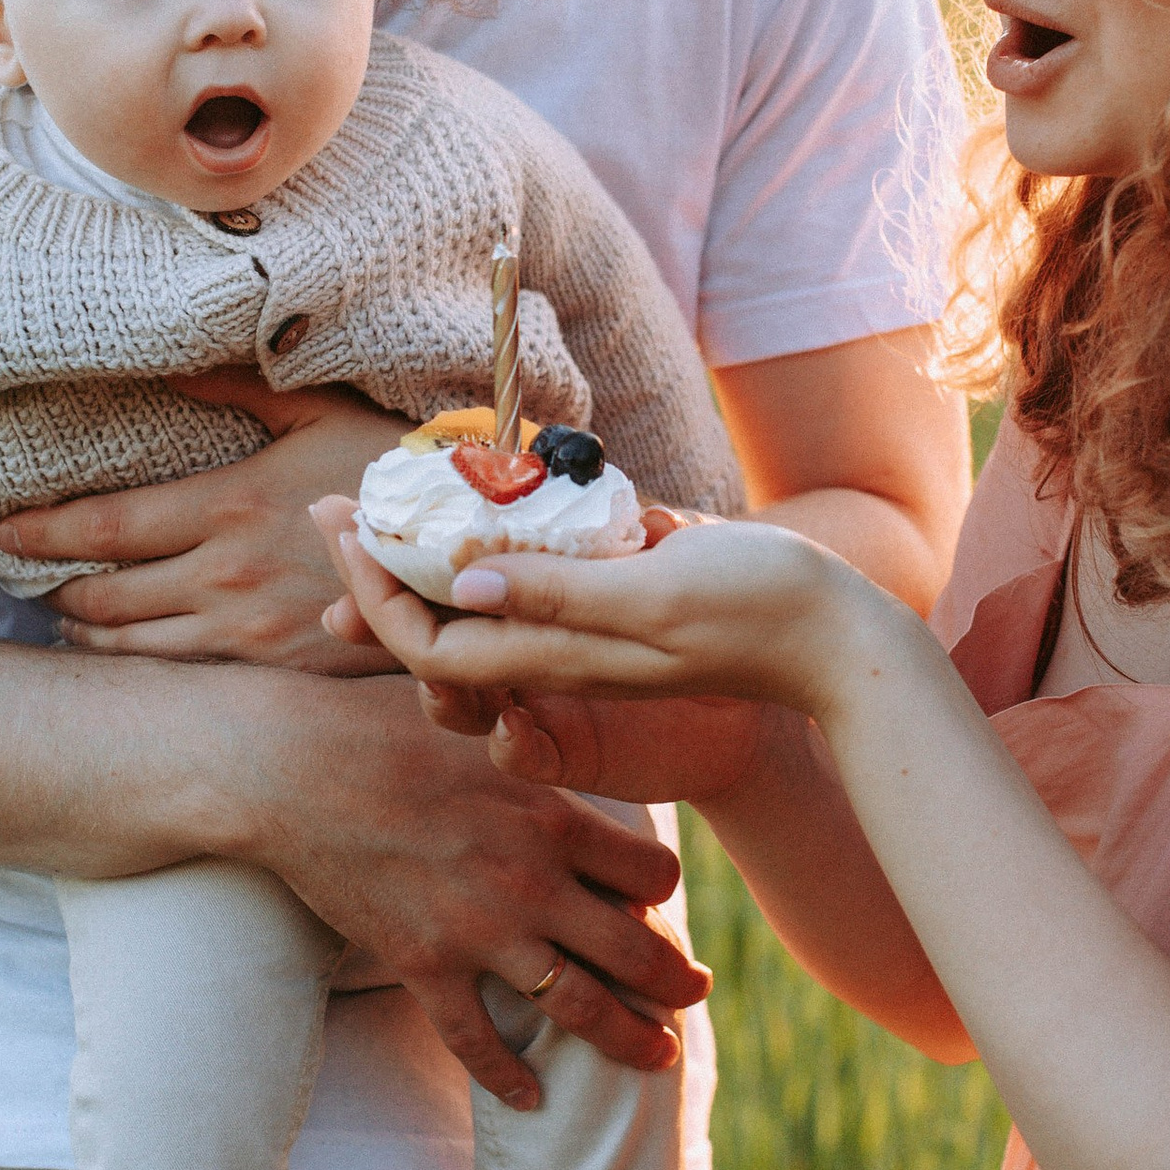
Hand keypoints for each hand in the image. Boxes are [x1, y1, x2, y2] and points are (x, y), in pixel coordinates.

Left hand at [0, 375, 403, 668]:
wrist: (475, 550)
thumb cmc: (398, 464)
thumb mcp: (318, 409)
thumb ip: (234, 386)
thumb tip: (163, 360)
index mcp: (227, 507)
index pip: (104, 528)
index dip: (44, 533)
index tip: (6, 532)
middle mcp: (227, 580)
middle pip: (106, 600)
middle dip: (57, 593)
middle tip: (30, 581)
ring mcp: (254, 637)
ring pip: (137, 651)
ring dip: (91, 638)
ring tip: (69, 622)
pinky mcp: (282, 674)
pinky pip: (192, 681)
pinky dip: (146, 671)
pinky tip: (134, 658)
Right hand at [222, 669, 710, 1111]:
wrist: (287, 769)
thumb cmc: (374, 725)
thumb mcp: (473, 718)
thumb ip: (528, 738)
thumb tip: (559, 723)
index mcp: (551, 816)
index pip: (651, 871)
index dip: (664, 890)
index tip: (659, 900)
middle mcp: (529, 882)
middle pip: (634, 950)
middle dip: (677, 981)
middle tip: (697, 993)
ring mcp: (477, 932)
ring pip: (577, 1007)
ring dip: (627, 1039)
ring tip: (658, 1057)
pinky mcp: (423, 966)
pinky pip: (477, 1041)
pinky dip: (509, 1078)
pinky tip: (533, 1098)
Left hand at [313, 499, 887, 726]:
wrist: (838, 636)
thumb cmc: (758, 607)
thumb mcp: (656, 594)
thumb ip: (562, 592)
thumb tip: (465, 581)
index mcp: (562, 657)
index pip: (432, 643)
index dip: (375, 592)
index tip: (343, 528)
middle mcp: (562, 655)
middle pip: (439, 631)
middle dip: (377, 577)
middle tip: (330, 513)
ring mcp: (587, 637)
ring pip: (479, 613)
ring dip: (423, 570)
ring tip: (378, 517)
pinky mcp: (614, 612)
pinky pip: (530, 590)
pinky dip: (489, 555)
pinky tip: (478, 516)